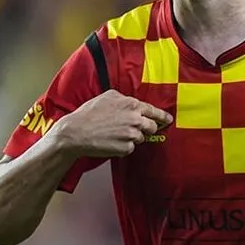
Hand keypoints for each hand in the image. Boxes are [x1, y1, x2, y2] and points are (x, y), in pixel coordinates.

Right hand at [50, 90, 172, 157]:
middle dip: (146, 128)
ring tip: (114, 133)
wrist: (76, 132)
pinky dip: (123, 146)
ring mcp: (132, 135)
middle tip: (134, 129)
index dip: (162, 116)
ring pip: (140, 138)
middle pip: (152, 127)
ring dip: (131, 137)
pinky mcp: (126, 148)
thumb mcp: (108, 96)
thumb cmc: (89, 114)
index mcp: (132, 105)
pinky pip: (130, 148)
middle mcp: (135, 119)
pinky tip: (111, 141)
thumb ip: (124, 98)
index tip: (168, 119)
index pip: (154, 111)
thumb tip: (132, 102)